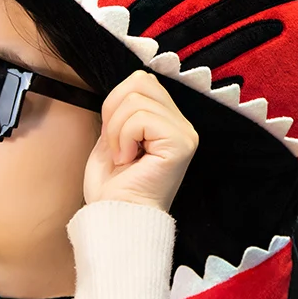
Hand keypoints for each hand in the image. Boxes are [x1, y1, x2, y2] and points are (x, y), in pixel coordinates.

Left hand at [83, 70, 198, 212]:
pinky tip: (129, 160)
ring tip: (123, 156)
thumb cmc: (112, 186)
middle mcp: (182, 125)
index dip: (116, 103)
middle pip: (140, 81)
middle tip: (117, 145)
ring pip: (137, 100)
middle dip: (114, 111)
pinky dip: (124, 138)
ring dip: (117, 130)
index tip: (114, 137)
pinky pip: (141, 118)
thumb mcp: (113, 135)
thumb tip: (125, 86)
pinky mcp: (181, 144)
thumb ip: (124, 107)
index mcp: (167, 120)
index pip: (141, 80)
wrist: (115, 217)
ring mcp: (185, 134)